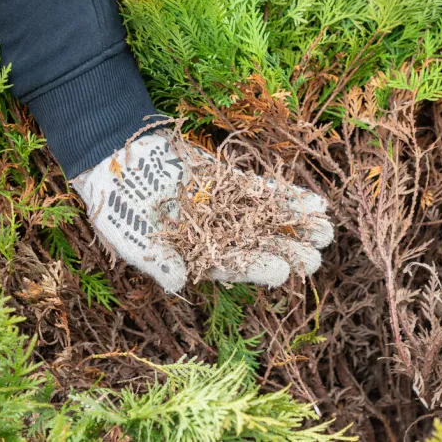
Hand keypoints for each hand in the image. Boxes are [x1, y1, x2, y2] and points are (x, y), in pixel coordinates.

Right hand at [71, 133, 333, 292]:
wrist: (115, 158)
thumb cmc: (116, 203)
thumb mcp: (128, 234)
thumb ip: (154, 258)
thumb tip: (177, 283)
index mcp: (195, 255)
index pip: (232, 266)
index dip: (258, 268)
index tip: (283, 273)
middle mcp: (216, 236)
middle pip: (259, 246)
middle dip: (287, 252)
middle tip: (316, 258)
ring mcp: (226, 208)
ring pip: (268, 219)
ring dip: (297, 226)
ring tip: (327, 230)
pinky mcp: (230, 182)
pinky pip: (263, 191)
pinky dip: (287, 196)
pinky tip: (315, 203)